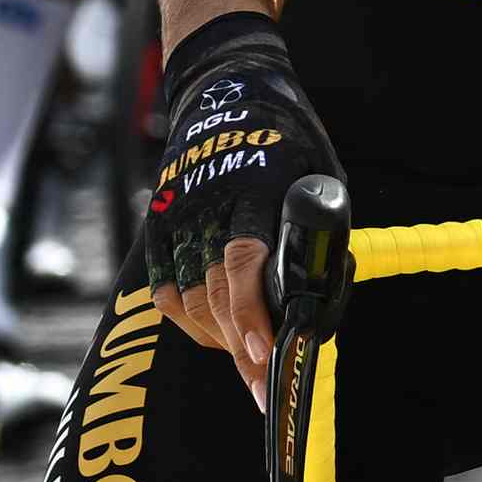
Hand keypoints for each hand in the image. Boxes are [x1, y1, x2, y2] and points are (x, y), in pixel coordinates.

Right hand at [143, 10, 336, 410]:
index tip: (269, 355)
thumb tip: (316, 306)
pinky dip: (191, 319)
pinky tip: (218, 334)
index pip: (245, 263)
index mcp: (255, 192)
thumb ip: (318, 238)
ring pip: (191, 302)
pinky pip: (168, 289)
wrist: (224, 88)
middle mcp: (206, 207)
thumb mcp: (323, 179)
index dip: (252, 315)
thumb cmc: (289, 140)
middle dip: (244, 351)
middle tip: (268, 393)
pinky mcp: (158, 223)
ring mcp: (175, 216)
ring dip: (222, 340)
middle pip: (215, 296)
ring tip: (254, 364)